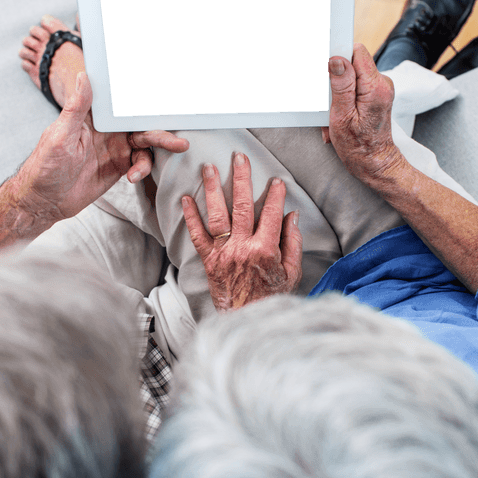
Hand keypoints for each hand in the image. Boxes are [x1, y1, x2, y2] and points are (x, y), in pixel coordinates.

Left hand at [16, 71, 188, 220]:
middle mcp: (106, 129)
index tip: (161, 89)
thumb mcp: (59, 136)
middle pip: (139, 120)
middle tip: (179, 131)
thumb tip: (84, 76)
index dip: (138, 94)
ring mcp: (114, 148)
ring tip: (177, 147)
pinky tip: (134, 176)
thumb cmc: (44, 166)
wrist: (45, 201)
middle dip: (160, 124)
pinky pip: (139, 163)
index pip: (118, 99)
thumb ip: (76, 108)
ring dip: (161, 143)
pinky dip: (142, 168)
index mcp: (92, 115)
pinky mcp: (118, 166)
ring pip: (145, 141)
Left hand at [181, 152, 301, 311]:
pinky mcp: (209, 261)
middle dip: (241, 178)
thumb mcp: (291, 272)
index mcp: (265, 249)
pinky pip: (197, 235)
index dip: (275, 194)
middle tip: (239, 157)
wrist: (246, 320)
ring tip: (209, 168)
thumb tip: (292, 216)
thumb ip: (292, 243)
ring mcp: (223, 253)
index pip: (271, 213)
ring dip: (213, 189)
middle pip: (243, 205)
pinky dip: (191, 216)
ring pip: (218, 214)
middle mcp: (243, 247)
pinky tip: (186, 198)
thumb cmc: (271, 298)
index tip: (276, 181)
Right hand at [321, 43, 405, 184]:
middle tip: (330, 103)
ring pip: (350, 75)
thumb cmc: (358, 146)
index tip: (326, 69)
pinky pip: (354, 86)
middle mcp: (381, 84)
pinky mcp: (374, 93)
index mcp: (375, 87)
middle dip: (335, 80)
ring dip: (337, 93)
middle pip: (352, 63)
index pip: (356, 52)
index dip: (338, 57)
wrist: (374, 162)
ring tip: (336, 114)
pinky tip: (341, 114)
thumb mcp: (342, 117)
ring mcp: (379, 88)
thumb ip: (341, 86)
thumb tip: (337, 60)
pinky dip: (343, 98)